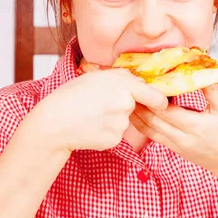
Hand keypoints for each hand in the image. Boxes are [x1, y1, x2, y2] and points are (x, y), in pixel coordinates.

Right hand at [29, 68, 167, 152]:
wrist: (54, 122)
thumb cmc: (71, 95)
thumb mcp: (95, 77)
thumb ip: (121, 78)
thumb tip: (140, 83)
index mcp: (123, 85)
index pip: (154, 95)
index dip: (160, 100)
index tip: (163, 103)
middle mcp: (126, 104)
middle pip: (134, 106)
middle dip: (124, 106)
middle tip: (100, 105)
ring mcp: (121, 124)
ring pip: (124, 121)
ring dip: (113, 119)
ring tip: (90, 115)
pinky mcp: (114, 140)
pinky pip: (116, 134)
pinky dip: (106, 132)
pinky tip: (90, 127)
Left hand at [130, 84, 217, 173]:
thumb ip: (210, 89)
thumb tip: (199, 69)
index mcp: (194, 126)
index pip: (166, 111)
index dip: (153, 98)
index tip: (144, 83)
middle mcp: (181, 137)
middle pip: (153, 120)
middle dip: (140, 104)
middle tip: (130, 88)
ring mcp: (175, 145)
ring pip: (148, 129)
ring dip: (136, 114)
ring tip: (128, 98)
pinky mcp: (172, 148)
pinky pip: (151, 135)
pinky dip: (141, 123)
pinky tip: (135, 112)